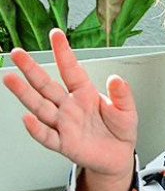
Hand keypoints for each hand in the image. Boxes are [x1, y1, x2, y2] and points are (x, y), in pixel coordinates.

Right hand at [3, 29, 136, 175]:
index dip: (63, 52)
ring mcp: (64, 124)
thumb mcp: (127, 110)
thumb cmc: (119, 130)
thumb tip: (116, 78)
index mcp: (84, 94)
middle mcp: (69, 106)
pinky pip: (47, 135)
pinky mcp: (64, 143)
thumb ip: (122, 95)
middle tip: (17, 53)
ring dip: (25, 93)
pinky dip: (36, 129)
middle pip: (46, 85)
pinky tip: (27, 118)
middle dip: (31, 69)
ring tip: (11, 78)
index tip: (56, 34)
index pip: (71, 69)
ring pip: (40, 107)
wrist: (119, 156)